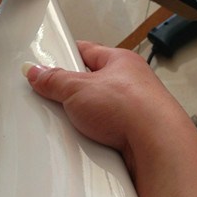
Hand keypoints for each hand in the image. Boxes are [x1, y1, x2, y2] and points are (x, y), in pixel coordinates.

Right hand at [23, 41, 193, 165]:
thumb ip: (54, 80)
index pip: (87, 51)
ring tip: (72, 123)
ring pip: (98, 112)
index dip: (65, 56)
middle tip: (55, 98)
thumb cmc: (133, 107)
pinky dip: (93, 137)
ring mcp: (133, 111)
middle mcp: (131, 85)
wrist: (158, 145)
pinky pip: (104, 134)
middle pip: (90, 84)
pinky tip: (86, 140)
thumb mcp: (78, 88)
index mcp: (121, 61)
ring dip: (83, 118)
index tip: (47, 64)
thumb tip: (38, 73)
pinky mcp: (132, 136)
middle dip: (71, 93)